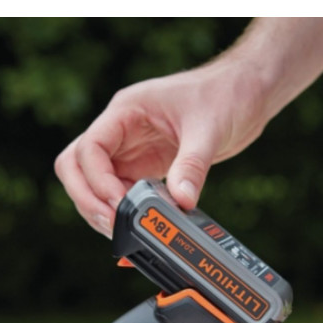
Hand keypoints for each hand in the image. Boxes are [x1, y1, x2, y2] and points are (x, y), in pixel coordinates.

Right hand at [54, 61, 267, 235]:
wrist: (246, 91)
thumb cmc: (225, 94)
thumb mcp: (210, 129)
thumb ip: (192, 166)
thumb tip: (181, 202)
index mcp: (126, 111)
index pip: (90, 148)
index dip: (97, 181)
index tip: (119, 205)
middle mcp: (121, 130)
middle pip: (76, 166)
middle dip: (87, 198)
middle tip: (111, 224)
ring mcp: (130, 149)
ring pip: (93, 182)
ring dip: (101, 208)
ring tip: (123, 231)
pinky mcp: (145, 166)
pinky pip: (120, 191)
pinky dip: (123, 210)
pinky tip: (139, 224)